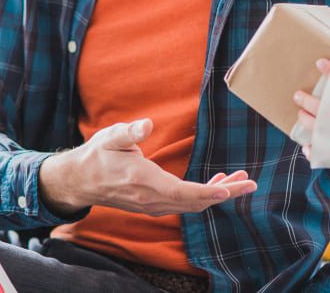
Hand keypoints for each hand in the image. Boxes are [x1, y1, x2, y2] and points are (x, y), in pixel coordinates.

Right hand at [39, 118, 256, 215]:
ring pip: (192, 204)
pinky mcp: (154, 204)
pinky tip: (216, 184)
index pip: (183, 192)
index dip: (209, 192)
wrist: (79, 181)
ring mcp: (153, 205)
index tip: (230, 189)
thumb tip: (146, 124)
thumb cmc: (97, 156)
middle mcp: (152, 199)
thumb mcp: (111, 138)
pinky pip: (184, 204)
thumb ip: (130, 131)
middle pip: (195, 201)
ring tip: (239, 179)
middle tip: (250, 182)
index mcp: (145, 182)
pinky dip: (204, 195)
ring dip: (217, 194)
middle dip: (225, 193)